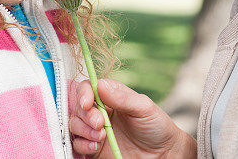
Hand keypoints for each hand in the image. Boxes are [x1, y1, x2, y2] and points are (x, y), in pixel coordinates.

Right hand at [69, 78, 196, 157]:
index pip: (88, 88)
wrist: (162, 154)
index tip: (87, 103)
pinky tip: (96, 147)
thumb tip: (99, 85)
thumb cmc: (157, 127)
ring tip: (100, 137)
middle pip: (79, 107)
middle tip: (100, 124)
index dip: (84, 93)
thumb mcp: (144, 108)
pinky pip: (77, 144)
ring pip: (74, 125)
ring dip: (83, 130)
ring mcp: (95, 130)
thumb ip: (122, 98)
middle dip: (85, 115)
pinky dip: (83, 145)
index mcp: (111, 96)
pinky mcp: (94, 148)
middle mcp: (100, 111)